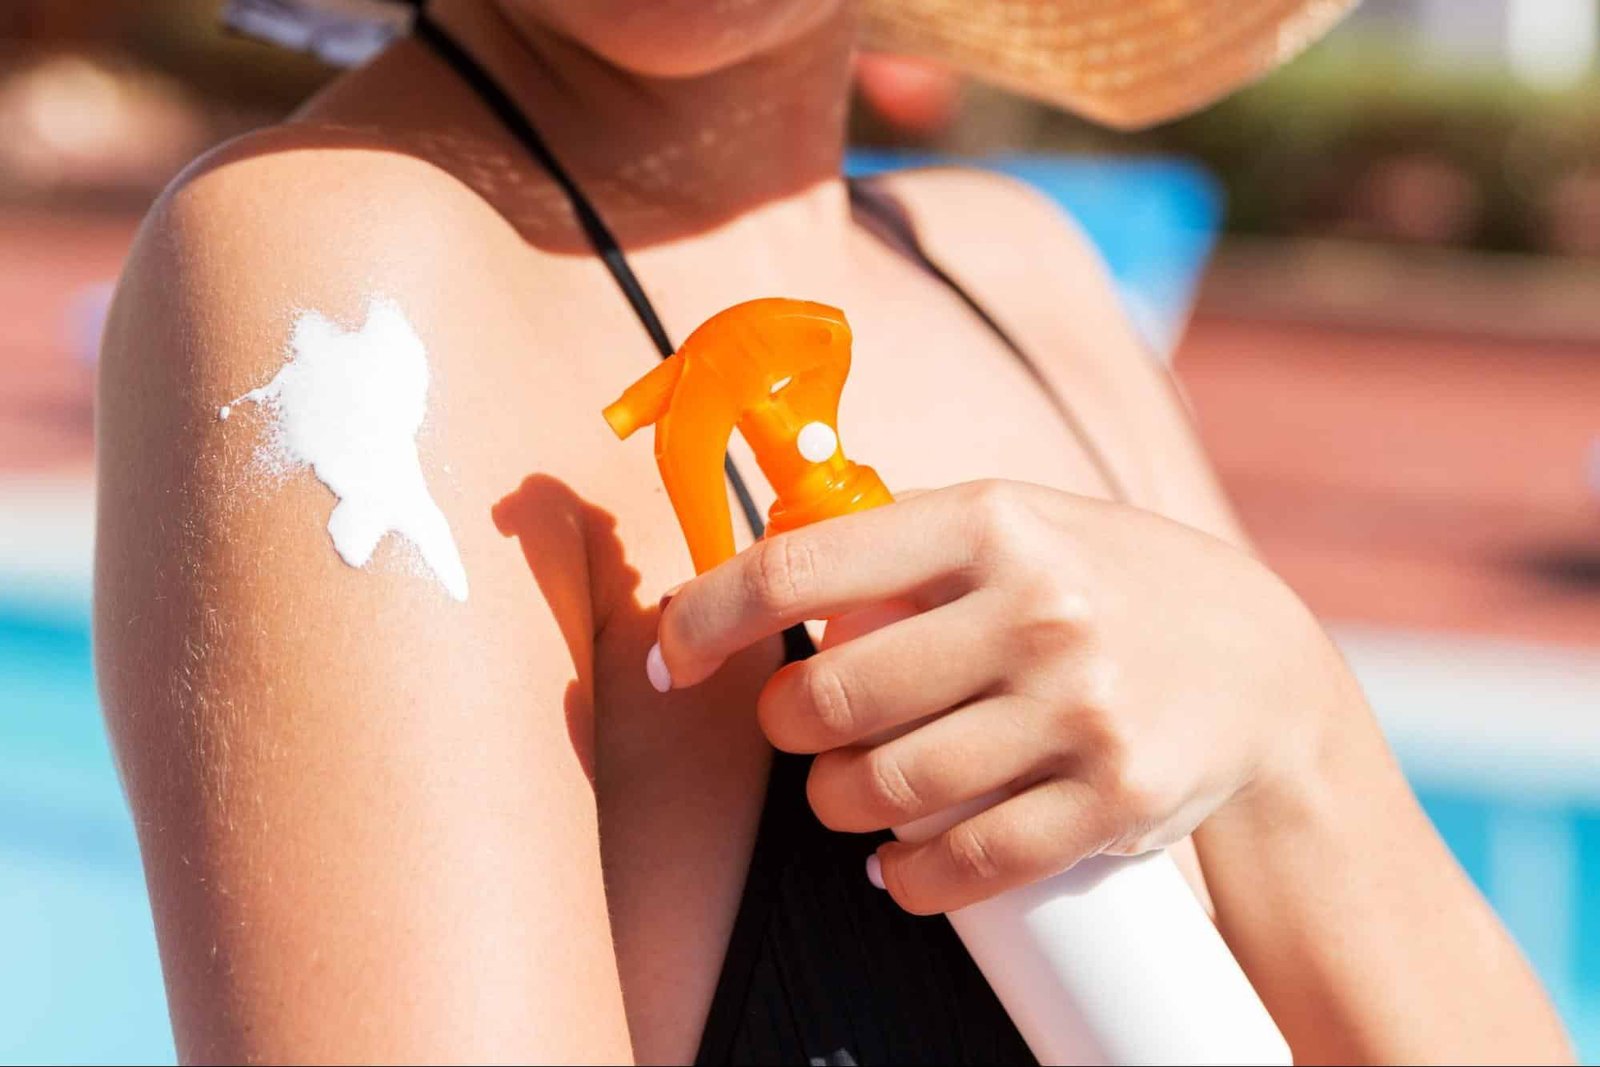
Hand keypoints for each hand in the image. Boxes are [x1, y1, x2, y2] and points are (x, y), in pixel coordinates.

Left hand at [653, 480, 1344, 913]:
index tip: (678, 655)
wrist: (1258, 664)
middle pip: (830, 696)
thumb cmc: (1102, 582)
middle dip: (786, 729)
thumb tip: (760, 576)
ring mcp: (1079, 709)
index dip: (709, 616)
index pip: (802, 565)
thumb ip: (901, 542)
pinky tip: (897, 866)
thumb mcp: (1017, 522)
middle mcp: (1037, 608)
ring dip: (835, 805)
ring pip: (883, 789)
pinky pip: (962, 862)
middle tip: (799, 731)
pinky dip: (905, 878)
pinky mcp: (1113, 799)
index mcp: (991, 521)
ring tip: (847, 793)